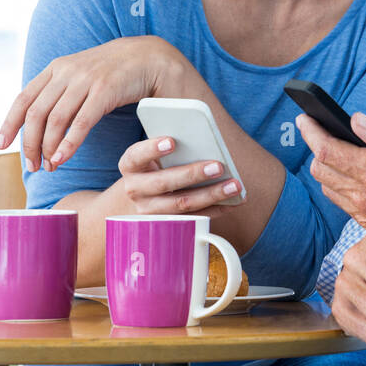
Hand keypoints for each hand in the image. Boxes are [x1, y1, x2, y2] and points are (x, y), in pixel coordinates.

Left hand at [0, 36, 188, 172]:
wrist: (150, 57)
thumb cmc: (114, 72)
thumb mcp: (81, 76)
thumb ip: (61, 92)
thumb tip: (39, 120)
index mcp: (56, 68)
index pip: (23, 99)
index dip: (9, 123)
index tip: (0, 144)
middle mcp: (66, 72)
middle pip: (36, 114)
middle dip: (30, 144)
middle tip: (32, 166)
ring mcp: (85, 80)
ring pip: (55, 120)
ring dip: (48, 148)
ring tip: (50, 166)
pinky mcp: (104, 90)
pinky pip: (80, 122)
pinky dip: (68, 144)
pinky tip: (63, 158)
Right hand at [114, 136, 242, 214]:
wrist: (135, 199)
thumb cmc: (152, 167)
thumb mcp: (151, 155)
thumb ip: (170, 147)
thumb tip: (203, 141)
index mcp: (130, 166)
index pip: (136, 156)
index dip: (152, 149)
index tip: (172, 141)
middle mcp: (135, 190)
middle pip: (164, 183)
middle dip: (193, 174)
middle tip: (218, 166)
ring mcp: (150, 211)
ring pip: (182, 204)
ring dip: (212, 195)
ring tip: (235, 185)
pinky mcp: (168, 224)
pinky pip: (195, 218)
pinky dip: (217, 209)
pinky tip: (235, 200)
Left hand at [298, 112, 365, 271]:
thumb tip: (356, 120)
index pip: (327, 150)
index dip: (311, 132)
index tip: (305, 117)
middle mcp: (365, 200)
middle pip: (321, 170)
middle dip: (317, 147)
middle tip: (319, 130)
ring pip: (329, 188)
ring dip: (327, 168)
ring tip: (335, 149)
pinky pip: (344, 203)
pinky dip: (340, 185)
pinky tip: (354, 173)